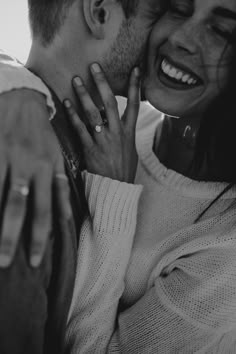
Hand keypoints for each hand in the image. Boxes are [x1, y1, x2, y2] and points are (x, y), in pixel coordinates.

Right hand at [0, 89, 71, 267]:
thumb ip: (60, 185)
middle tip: (9, 263)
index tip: (37, 259)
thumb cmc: (42, 133)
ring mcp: (10, 159)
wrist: (23, 99)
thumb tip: (66, 215)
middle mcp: (30, 167)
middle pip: (23, 209)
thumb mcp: (58, 157)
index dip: (43, 236)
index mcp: (49, 170)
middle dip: (15, 238)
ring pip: (3, 197)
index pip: (48, 209)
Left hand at [64, 63, 140, 182]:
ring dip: (84, 95)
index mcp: (129, 132)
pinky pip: (80, 128)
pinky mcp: (90, 149)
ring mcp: (103, 140)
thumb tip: (122, 122)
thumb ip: (126, 134)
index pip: (134, 104)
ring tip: (76, 80)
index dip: (135, 86)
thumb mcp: (131, 150)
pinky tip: (66, 104)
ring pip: (93, 113)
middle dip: (102, 83)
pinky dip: (72, 115)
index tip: (135, 69)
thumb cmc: (123, 169)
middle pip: (109, 103)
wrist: (116, 188)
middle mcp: (116, 133)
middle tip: (94, 67)